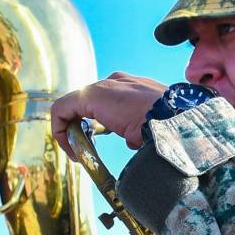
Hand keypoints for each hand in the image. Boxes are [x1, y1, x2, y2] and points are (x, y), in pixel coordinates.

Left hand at [50, 73, 168, 157]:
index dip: (95, 125)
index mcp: (133, 87)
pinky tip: (70, 149)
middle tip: (82, 151)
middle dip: (81, 129)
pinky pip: (62, 110)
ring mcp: (104, 86)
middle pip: (87, 105)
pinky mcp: (90, 95)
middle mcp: (117, 82)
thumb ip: (139, 128)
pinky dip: (60, 130)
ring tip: (76, 152)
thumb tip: (133, 138)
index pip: (105, 103)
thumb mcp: (153, 125)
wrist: (174, 120)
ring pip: (73, 106)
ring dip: (70, 131)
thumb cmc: (170, 126)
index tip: (96, 146)